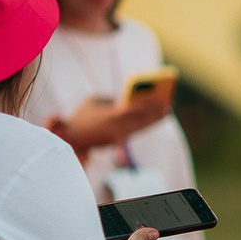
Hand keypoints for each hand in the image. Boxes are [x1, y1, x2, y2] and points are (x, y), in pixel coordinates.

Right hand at [55, 86, 173, 154]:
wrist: (71, 138)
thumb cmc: (82, 115)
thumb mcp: (93, 100)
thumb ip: (111, 98)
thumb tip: (124, 99)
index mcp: (110, 116)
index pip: (132, 110)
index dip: (146, 104)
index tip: (159, 98)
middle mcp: (117, 128)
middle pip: (141, 120)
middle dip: (156, 113)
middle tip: (169, 104)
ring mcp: (118, 136)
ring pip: (141, 128)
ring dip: (155, 120)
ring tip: (168, 111)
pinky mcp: (118, 140)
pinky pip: (137, 131)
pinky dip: (148, 125)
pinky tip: (158, 119)